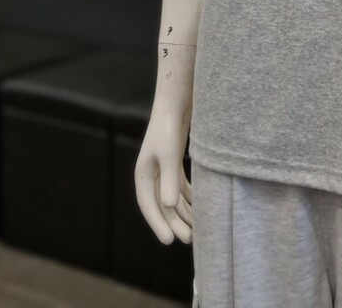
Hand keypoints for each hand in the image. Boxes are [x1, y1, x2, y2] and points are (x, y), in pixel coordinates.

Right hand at [134, 107, 193, 244]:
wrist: (176, 101)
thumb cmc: (169, 126)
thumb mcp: (169, 153)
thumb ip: (169, 179)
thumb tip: (168, 206)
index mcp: (142, 173)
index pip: (148, 205)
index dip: (158, 224)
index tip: (169, 241)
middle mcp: (151, 173)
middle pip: (161, 205)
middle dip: (174, 222)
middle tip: (189, 239)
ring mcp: (163, 168)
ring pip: (172, 198)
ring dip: (183, 213)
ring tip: (197, 229)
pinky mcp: (175, 162)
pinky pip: (180, 187)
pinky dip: (189, 199)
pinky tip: (199, 209)